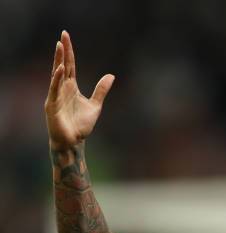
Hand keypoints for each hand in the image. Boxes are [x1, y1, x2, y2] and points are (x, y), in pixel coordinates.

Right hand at [44, 30, 114, 150]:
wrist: (73, 142)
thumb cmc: (81, 125)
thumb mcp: (95, 105)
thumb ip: (101, 90)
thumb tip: (111, 75)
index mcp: (71, 87)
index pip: (70, 65)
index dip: (69, 52)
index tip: (66, 37)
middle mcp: (62, 88)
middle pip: (62, 66)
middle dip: (63, 51)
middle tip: (63, 35)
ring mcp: (56, 96)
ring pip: (56, 75)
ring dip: (58, 61)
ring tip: (59, 46)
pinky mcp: (52, 105)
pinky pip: (54, 90)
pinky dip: (57, 80)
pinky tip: (60, 70)